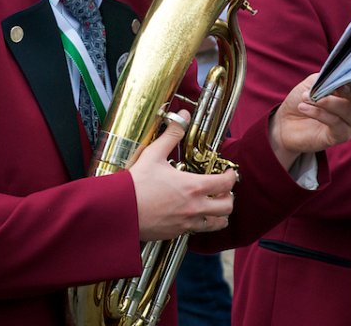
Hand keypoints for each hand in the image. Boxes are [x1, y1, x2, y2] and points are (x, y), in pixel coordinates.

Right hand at [129, 111, 237, 241]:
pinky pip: (197, 231)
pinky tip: (192, 214)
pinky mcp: (176, 234)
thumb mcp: (154, 154)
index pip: (226, 184)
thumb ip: (172, 135)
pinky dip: (200, 223)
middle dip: (229, 197)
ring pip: (216, 224)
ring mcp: (186, 223)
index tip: (229, 172)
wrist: (119, 211)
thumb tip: (184, 116)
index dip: (231, 176)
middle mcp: (194, 207)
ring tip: (213, 206)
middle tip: (222, 190)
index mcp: (193, 187)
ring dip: (219, 215)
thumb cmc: (136, 183)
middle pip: (227, 207)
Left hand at [268, 75, 350, 170]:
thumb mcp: (312, 83)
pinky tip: (305, 108)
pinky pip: (335, 123)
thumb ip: (327, 79)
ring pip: (346, 110)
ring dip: (325, 101)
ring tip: (305, 97)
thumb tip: (338, 80)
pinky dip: (319, 113)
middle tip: (331, 86)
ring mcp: (350, 124)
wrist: (285, 123)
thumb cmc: (301, 100)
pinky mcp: (341, 136)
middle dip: (347, 90)